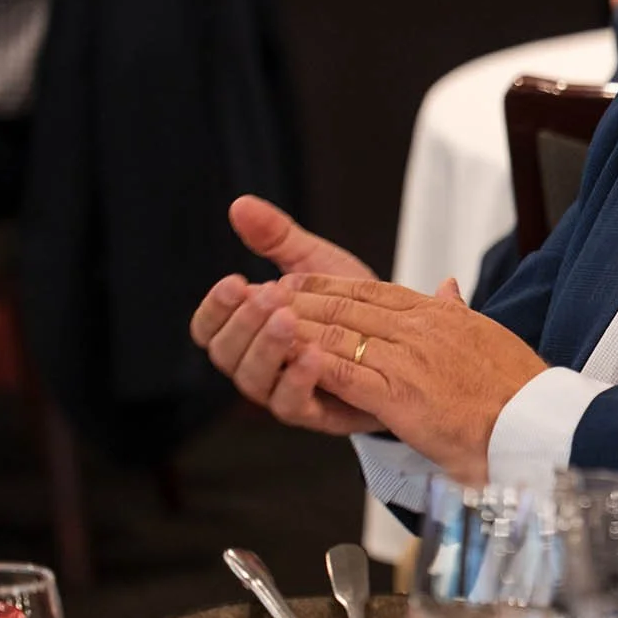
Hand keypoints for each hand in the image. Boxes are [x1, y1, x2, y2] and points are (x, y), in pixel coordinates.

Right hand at [189, 197, 382, 433]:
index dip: (215, 307)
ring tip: (288, 319)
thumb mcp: (316, 264)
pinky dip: (299, 379)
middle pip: (226, 354)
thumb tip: (240, 204)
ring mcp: (285, 391)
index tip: (234, 281)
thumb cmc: (356, 306)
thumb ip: (278, 238)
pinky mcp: (318, 412)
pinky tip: (315, 353)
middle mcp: (260, 365)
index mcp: (250, 333)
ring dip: (267, 348)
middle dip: (243, 322)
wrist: (407, 339)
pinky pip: (293, 405)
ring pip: (254, 380)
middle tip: (267, 295)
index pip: (210, 328)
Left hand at [282, 276, 549, 483]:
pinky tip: (288, 358)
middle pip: (349, 306)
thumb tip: (448, 286)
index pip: (375, 290)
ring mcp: (408, 361)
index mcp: (440, 316)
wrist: (535, 423)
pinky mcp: (399, 395)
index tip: (302, 279)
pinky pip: (345, 372)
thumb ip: (459, 312)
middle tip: (267, 293)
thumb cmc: (517, 388)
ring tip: (264, 322)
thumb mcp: (488, 336)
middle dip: (303, 299)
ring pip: (339, 334)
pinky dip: (312, 362)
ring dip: (297, 326)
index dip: (332, 284)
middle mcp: (420, 330)